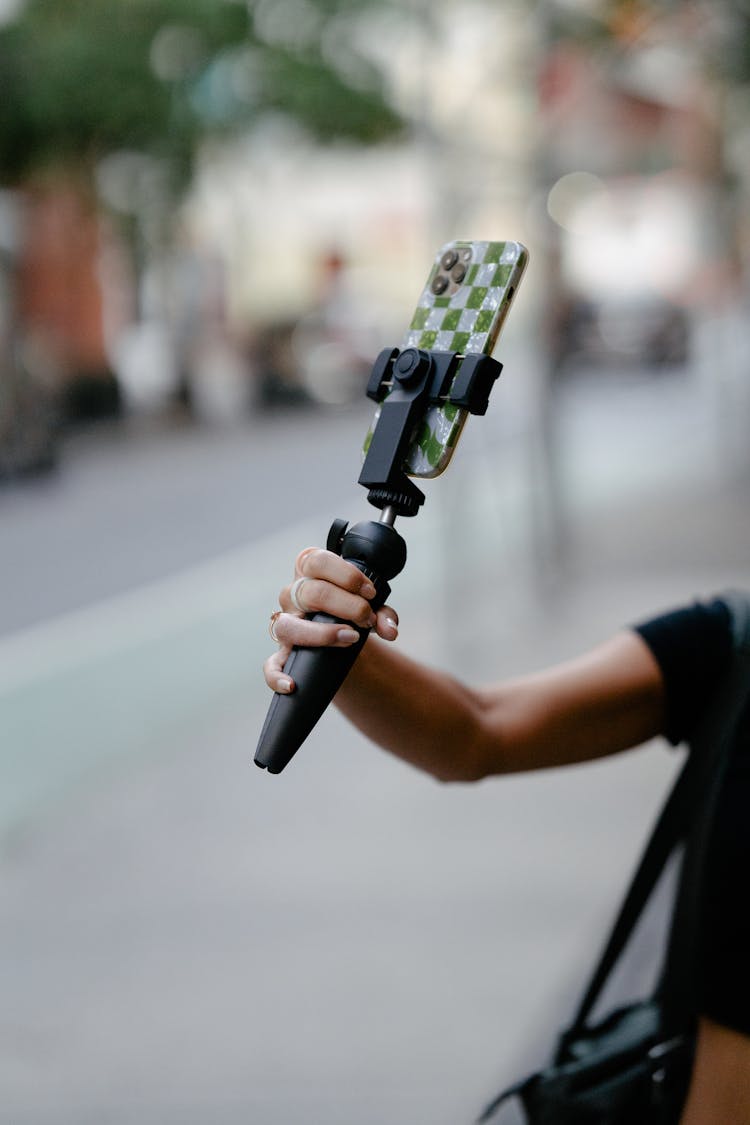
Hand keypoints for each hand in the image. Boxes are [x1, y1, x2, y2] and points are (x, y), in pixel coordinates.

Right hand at [264, 547, 398, 693]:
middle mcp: (292, 594)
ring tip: (350, 638)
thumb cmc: (352, 612)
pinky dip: (277, 675)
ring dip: (323, 633)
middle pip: (311, 593)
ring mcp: (285, 623)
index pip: (319, 562)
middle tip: (367, 619)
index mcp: (309, 572)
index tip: (370, 593)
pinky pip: (271, 664)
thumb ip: (383, 615)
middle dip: (348, 606)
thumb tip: (390, 630)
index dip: (347, 576)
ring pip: (288, 626)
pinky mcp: (283, 653)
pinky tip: (292, 684)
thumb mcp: (371, 607)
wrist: (343, 639)